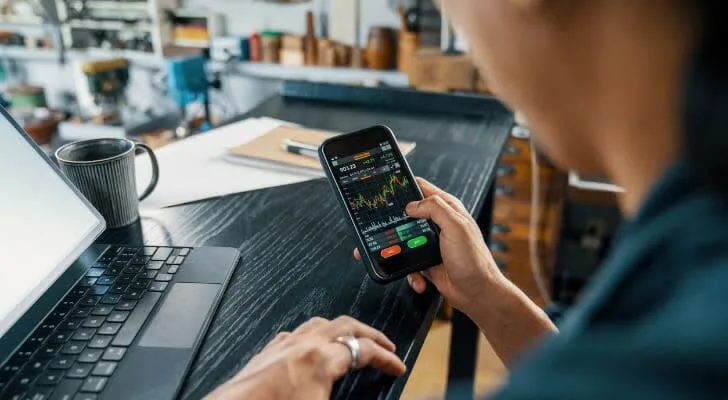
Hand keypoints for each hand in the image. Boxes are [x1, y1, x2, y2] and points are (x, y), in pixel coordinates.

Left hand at [205, 316, 405, 399]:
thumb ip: (342, 394)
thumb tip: (353, 393)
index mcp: (322, 359)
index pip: (365, 350)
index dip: (387, 358)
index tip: (397, 366)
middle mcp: (304, 344)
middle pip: (346, 325)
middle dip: (370, 334)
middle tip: (384, 345)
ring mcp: (284, 345)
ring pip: (320, 323)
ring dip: (342, 329)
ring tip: (353, 339)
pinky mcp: (268, 352)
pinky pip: (297, 333)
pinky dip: (314, 335)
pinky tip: (313, 346)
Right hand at [354, 178, 503, 315]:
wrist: (477, 293)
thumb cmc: (474, 260)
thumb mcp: (456, 227)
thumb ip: (435, 209)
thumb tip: (412, 204)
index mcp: (448, 209)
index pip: (422, 189)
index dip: (405, 187)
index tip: (389, 192)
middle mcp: (439, 223)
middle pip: (408, 215)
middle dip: (396, 224)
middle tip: (388, 230)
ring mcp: (431, 243)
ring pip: (404, 240)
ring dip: (401, 252)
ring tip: (405, 259)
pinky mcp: (426, 260)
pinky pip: (409, 263)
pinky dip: (411, 273)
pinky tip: (420, 278)